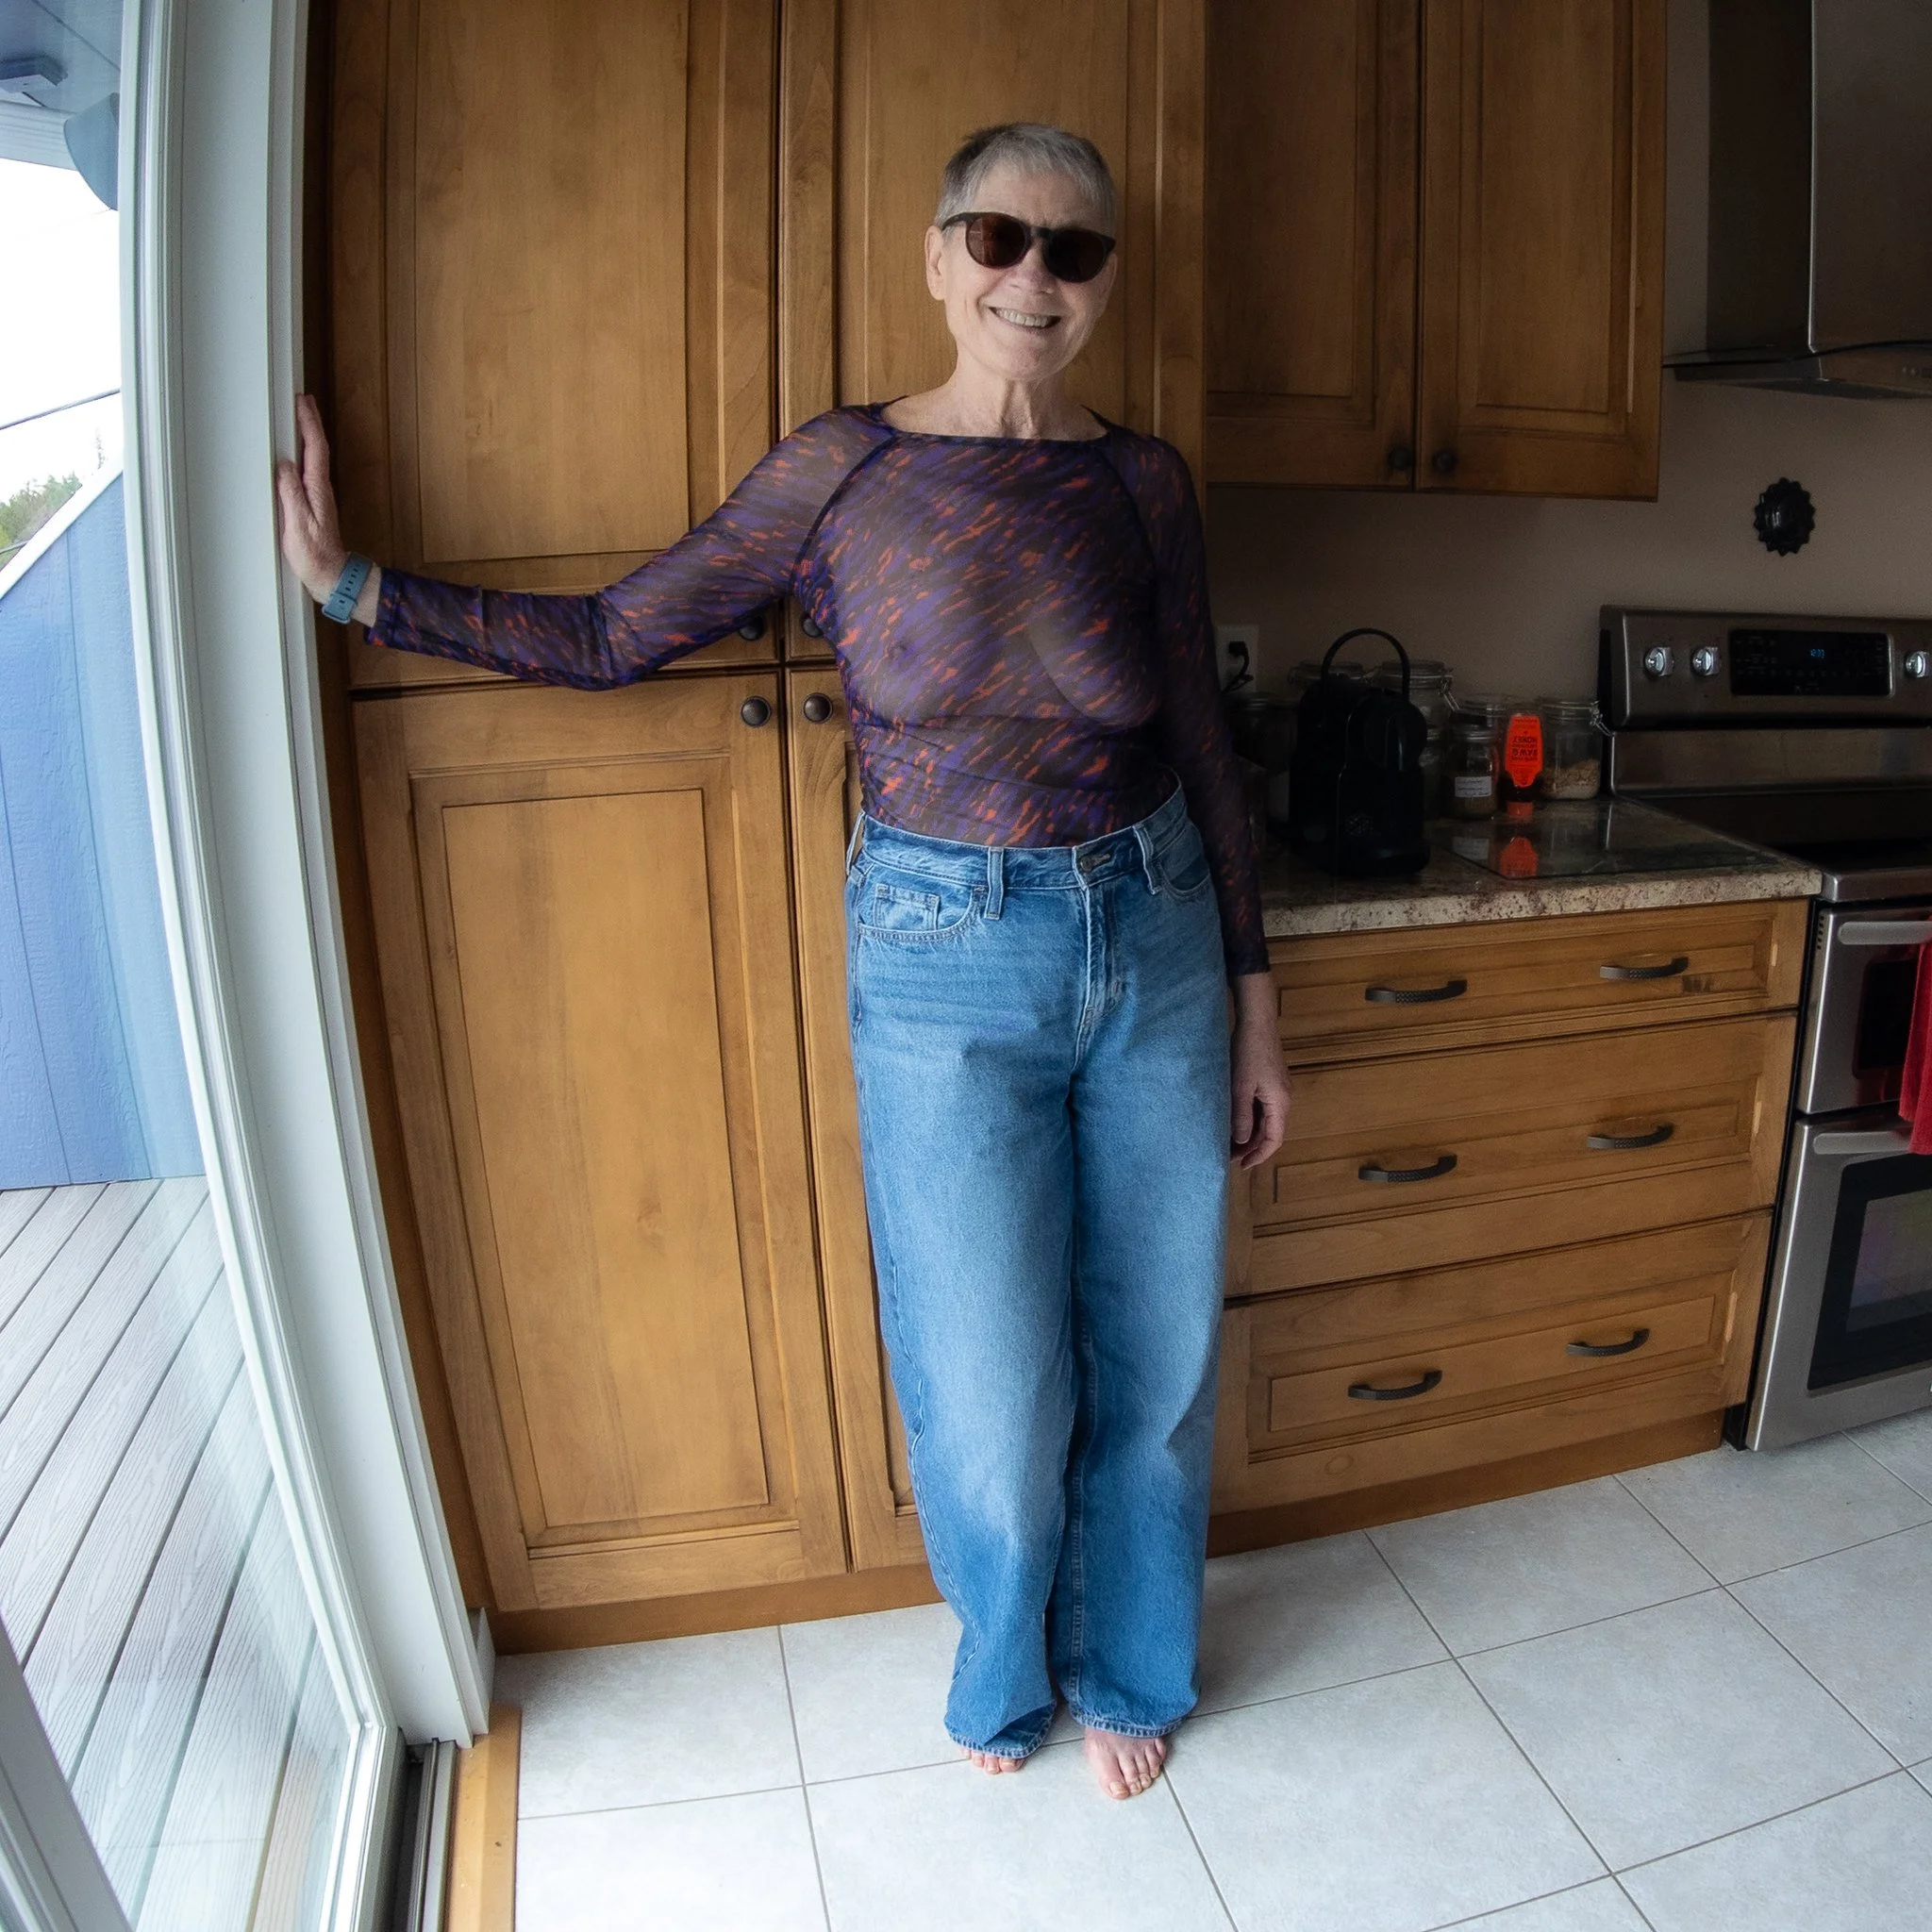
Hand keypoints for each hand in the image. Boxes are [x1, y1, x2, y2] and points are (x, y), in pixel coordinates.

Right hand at [277, 393, 378, 621]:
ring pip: (312, 457)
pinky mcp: (312, 504)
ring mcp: (317, 496)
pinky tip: (295, 453)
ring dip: (307, 435)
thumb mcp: (298, 524)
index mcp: (317, 489)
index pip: (315, 449)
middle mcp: (320, 489)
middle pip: (316, 448)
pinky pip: (307, 471)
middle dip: (310, 422)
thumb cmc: (315, 555)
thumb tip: (284, 465)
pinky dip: (302, 454)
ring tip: (299, 417)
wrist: (330, 576)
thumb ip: (291, 493)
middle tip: (303, 400)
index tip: (303, 402)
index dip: (309, 424)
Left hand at [1230, 971, 1291, 1169]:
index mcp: (1280, 1103)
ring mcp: (1279, 1089)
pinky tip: (1236, 1120)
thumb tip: (1241, 1141)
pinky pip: (1263, 1108)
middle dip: (1251, 1147)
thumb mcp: (1241, 1087)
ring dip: (1250, 1133)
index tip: (1241, 1166)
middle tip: (1229, 1156)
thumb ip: (1241, 1115)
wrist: (1256, 1021)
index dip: (1258, 1156)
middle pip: (1271, 1132)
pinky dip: (1251, 1119)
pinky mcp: (1271, 1081)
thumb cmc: (1248, 1052)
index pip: (1274, 1140)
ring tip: (1229, 1142)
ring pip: (1267, 1120)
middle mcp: (1284, 1099)